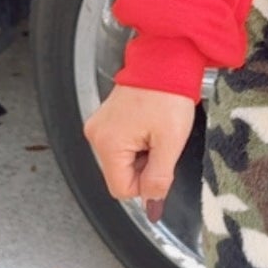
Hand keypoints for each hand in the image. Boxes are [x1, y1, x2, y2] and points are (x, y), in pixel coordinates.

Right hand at [82, 83, 196, 219]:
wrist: (166, 61)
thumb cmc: (168, 94)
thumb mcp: (170, 142)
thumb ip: (159, 178)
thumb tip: (151, 206)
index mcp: (108, 143)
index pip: (122, 190)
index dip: (146, 184)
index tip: (162, 164)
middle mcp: (97, 136)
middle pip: (120, 175)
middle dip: (144, 167)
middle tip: (160, 142)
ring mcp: (99, 126)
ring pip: (122, 161)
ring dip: (142, 154)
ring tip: (155, 130)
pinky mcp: (106, 120)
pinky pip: (121, 145)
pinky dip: (138, 142)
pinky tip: (149, 125)